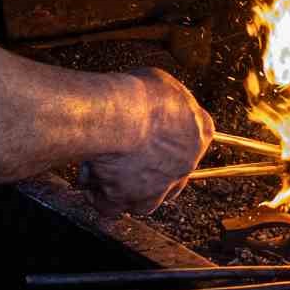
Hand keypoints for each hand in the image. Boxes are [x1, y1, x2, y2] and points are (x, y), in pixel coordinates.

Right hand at [80, 67, 213, 214]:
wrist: (120, 116)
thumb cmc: (142, 94)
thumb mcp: (163, 82)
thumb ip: (166, 99)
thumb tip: (157, 98)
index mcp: (200, 132)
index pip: (196, 139)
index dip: (176, 138)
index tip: (161, 133)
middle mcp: (184, 165)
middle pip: (173, 179)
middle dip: (153, 172)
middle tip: (133, 160)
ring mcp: (156, 188)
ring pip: (147, 203)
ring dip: (131, 193)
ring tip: (111, 178)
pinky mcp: (126, 198)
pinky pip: (111, 207)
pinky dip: (100, 198)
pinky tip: (89, 183)